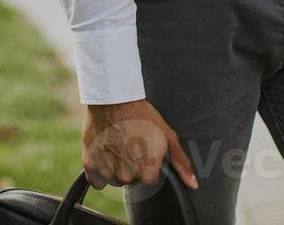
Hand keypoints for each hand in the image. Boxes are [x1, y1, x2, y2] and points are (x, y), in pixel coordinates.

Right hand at [82, 98, 198, 190]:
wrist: (114, 99)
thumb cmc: (143, 116)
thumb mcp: (167, 136)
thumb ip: (181, 163)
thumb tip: (194, 185)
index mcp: (146, 172)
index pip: (148, 180)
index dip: (147, 164)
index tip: (143, 149)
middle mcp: (126, 175)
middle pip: (130, 181)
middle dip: (131, 166)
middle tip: (129, 144)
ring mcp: (106, 170)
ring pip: (113, 180)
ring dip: (115, 168)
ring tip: (116, 145)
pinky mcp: (90, 164)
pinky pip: (97, 181)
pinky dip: (99, 170)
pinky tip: (104, 152)